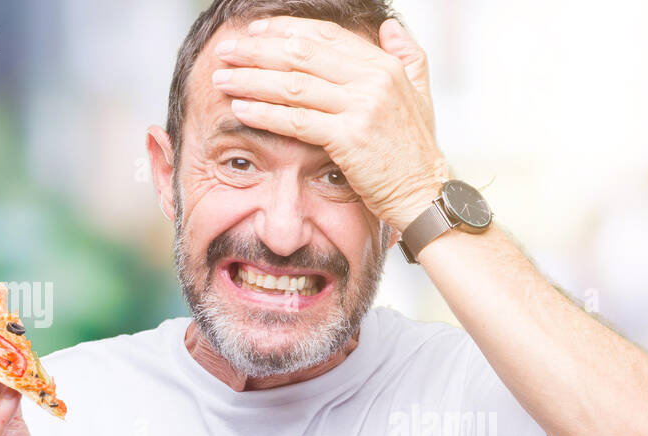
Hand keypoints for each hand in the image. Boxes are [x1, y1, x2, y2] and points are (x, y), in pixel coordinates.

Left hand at [213, 15, 449, 232]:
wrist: (425, 196)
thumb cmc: (417, 153)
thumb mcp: (421, 96)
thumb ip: (408, 57)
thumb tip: (388, 26)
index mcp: (384, 66)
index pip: (325, 35)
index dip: (285, 30)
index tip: (255, 31)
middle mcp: (373, 80)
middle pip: (301, 54)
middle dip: (257, 51)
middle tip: (225, 51)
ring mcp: (361, 108)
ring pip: (293, 85)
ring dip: (251, 80)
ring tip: (221, 79)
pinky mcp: (349, 139)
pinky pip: (296, 120)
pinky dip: (264, 113)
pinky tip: (241, 109)